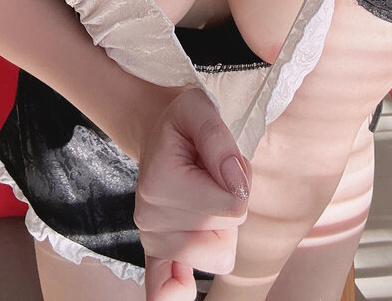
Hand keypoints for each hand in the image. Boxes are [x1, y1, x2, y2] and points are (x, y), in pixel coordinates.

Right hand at [136, 87, 251, 299]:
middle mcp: (150, 216)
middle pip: (227, 233)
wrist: (158, 133)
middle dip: (233, 202)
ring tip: (205, 195)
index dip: (241, 179)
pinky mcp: (155, 252)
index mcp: (160, 182)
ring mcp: (152, 238)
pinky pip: (165, 288)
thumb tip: (235, 184)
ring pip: (219, 255)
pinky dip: (172, 290)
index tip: (226, 160)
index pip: (234, 206)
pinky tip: (180, 288)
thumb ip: (219, 140)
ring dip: (222, 227)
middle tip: (214, 173)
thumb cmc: (183, 123)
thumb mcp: (200, 109)